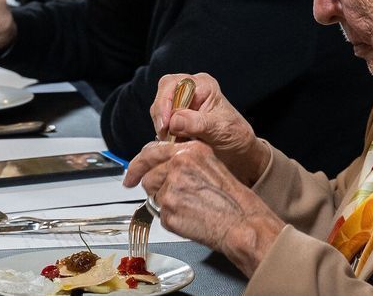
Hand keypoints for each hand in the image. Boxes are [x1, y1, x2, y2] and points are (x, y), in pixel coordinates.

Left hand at [126, 140, 284, 275]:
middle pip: (148, 176)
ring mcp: (171, 188)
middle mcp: (177, 165)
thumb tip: (161, 165)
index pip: (151, 152)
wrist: (242, 222)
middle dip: (155, 188)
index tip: (130, 174)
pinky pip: (160, 214)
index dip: (137, 165)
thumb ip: (184, 160)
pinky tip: (190, 217)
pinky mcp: (168, 210)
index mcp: (189, 150)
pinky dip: (172, 218)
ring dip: (165, 202)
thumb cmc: (232, 198)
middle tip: (170, 197)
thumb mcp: (210, 164)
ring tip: (189, 207)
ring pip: (153, 196)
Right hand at [146, 73, 269, 185]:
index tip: (165, 125)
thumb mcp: (220, 129)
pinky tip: (175, 143)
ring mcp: (182, 105)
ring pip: (159, 112)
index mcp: (202, 85)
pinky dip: (165, 135)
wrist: (239, 153)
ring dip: (164, 128)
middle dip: (162, 116)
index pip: (173, 84)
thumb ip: (197, 123)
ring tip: (175, 142)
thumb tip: (173, 121)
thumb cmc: (235, 137)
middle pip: (162, 96)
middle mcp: (190, 91)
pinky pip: (162, 124)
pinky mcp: (177, 120)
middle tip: (166, 136)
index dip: (164, 103)